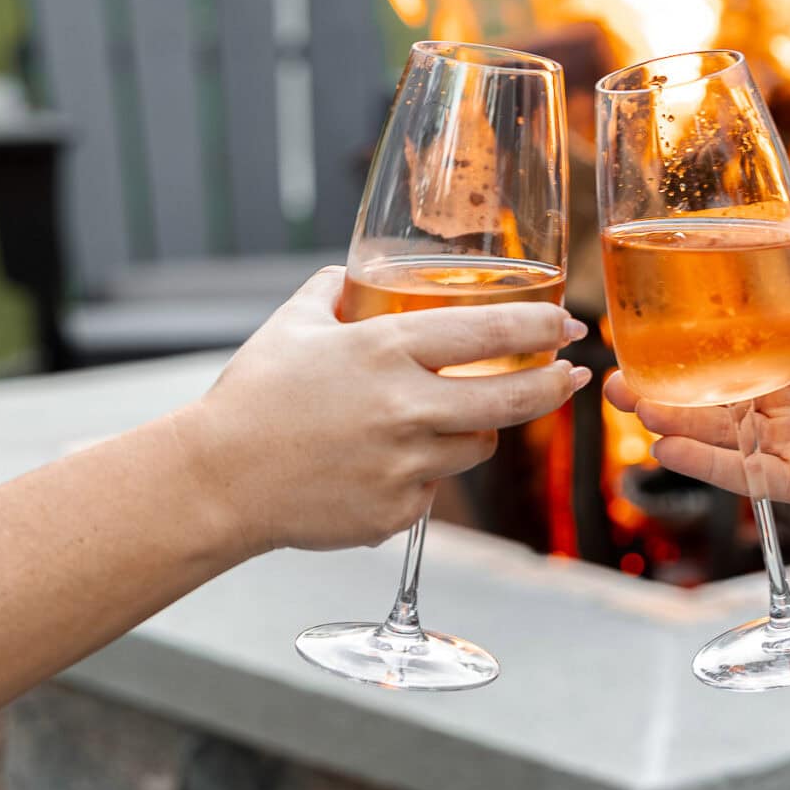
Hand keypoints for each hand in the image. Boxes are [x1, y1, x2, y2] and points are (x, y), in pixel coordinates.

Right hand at [177, 267, 589, 558]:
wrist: (216, 480)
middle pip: (512, 399)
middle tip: (572, 377)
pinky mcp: (394, 513)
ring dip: (476, 430)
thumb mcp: (293, 325)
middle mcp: (406, 407)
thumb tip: (354, 276)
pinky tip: (380, 465)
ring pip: (476, 446)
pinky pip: (431, 489)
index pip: (490, 333)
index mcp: (386, 350)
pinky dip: (419, 475)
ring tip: (447, 418)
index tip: (566, 324)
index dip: (540, 328)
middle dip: (554, 386)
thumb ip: (333, 291)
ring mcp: (404, 465)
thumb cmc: (252, 396)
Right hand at [605, 306, 789, 533]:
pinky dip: (711, 466)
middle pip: (720, 391)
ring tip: (631, 406)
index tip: (652, 326)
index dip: (700, 337)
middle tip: (615, 375)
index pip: (747, 343)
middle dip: (668, 384)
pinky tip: (670, 451)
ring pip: (725, 432)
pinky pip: (751, 476)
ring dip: (677, 422)